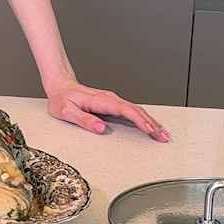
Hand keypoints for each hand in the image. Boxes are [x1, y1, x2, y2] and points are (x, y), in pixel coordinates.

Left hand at [46, 81, 169, 141]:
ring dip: (151, 122)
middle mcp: (109, 99)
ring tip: (163, 134)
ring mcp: (112, 101)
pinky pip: (132, 111)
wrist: (60, 86)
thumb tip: (101, 128)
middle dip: (152, 123)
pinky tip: (151, 126)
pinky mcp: (113, 104)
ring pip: (137, 110)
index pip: (124, 109)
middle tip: (163, 137)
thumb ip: (84, 120)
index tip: (149, 129)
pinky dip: (144, 119)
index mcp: (99, 100)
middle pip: (136, 110)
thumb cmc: (61, 99)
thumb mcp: (66, 111)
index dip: (138, 119)